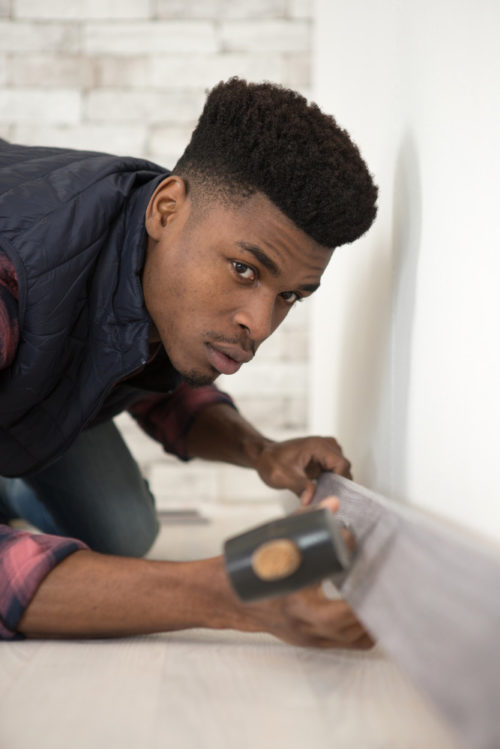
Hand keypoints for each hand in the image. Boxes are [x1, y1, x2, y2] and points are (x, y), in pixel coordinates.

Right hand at [239, 496, 371, 648]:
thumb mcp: (277, 543)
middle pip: (357, 633)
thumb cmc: (251, 571)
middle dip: (377, 613)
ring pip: (353, 641)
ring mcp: (309, 639)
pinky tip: (364, 609)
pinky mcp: (309, 641)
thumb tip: (333, 505)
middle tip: (390, 588)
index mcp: (301, 608)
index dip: (368, 601)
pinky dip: (358, 629)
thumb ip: (305, 521)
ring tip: (381, 597)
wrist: (227, 597)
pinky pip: (344, 643)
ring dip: (370, 623)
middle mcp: (308, 630)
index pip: (346, 615)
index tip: (381, 581)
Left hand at [255, 436, 351, 504]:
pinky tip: (321, 492)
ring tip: (324, 496)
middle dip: (338, 484)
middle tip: (328, 499)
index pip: (342, 464)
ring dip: (334, 484)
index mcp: (318, 446)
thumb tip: (311, 502)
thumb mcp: (282, 476)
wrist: (264, 456)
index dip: (340, 482)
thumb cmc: (271, 462)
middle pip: (344, 468)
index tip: (333, 496)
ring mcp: (326, 450)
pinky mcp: (323, 458)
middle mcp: (325, 445)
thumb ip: (300, 487)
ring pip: (341, 471)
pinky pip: (334, 471)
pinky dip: (330, 482)